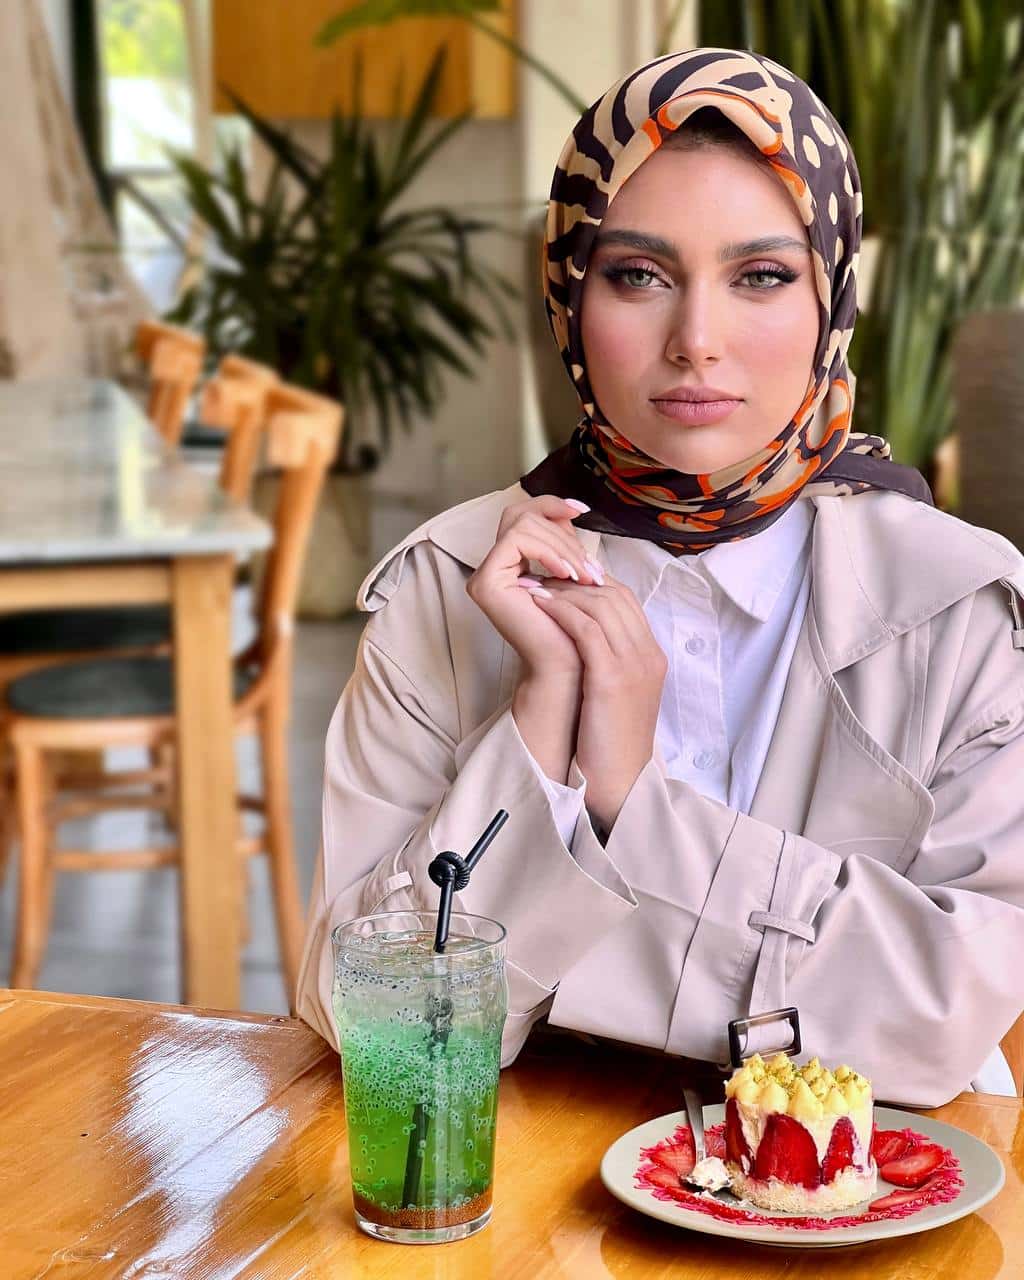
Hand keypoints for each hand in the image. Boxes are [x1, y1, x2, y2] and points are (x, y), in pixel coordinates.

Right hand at [466, 495, 601, 682]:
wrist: (567, 666)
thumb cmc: (573, 627)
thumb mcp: (571, 575)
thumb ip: (564, 544)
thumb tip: (571, 510)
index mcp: (511, 564)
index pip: (523, 515)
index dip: (551, 505)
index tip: (582, 510)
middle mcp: (493, 567)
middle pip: (519, 514)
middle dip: (561, 531)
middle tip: (588, 564)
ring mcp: (485, 575)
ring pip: (521, 525)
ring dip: (561, 545)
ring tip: (584, 575)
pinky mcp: (486, 582)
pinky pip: (516, 540)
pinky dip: (547, 551)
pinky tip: (568, 574)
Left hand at [528, 573, 667, 831]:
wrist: (620, 784)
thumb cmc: (607, 744)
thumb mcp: (613, 694)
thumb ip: (604, 661)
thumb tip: (574, 635)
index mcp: (651, 657)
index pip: (625, 599)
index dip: (590, 583)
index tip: (557, 579)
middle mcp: (648, 655)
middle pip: (614, 594)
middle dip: (575, 578)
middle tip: (540, 573)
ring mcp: (634, 665)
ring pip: (601, 604)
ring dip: (563, 590)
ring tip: (532, 583)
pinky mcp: (613, 679)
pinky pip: (586, 628)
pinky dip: (560, 610)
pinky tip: (536, 604)